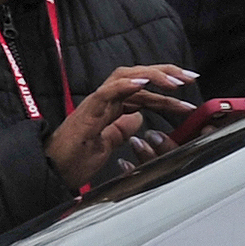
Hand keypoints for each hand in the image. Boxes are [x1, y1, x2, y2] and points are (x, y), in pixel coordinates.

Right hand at [45, 64, 197, 189]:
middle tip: (191, 78)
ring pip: (126, 76)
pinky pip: (109, 90)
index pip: (144, 93)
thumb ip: (121, 130)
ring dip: (153, 76)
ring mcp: (96, 103)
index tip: (189, 100)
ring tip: (174, 80)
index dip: (167, 93)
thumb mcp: (108, 145)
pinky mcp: (88, 110)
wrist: (53, 171)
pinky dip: (127, 84)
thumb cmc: (74, 160)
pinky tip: (144, 82)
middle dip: (167, 74)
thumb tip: (138, 120)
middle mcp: (105, 100)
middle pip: (139, 76)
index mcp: (111, 108)